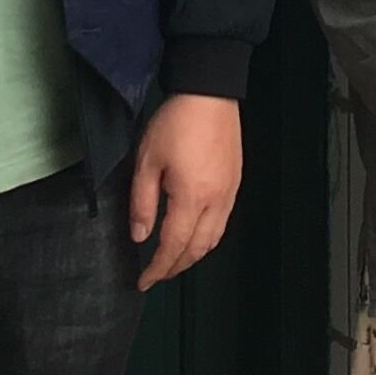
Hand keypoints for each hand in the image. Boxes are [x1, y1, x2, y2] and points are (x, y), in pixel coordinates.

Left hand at [131, 94, 242, 288]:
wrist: (210, 93)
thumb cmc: (175, 123)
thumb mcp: (147, 161)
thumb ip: (142, 202)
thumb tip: (140, 237)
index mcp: (191, 198)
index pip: (173, 246)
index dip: (157, 268)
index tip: (143, 282)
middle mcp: (215, 202)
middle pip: (197, 249)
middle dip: (176, 267)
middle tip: (156, 275)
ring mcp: (229, 193)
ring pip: (213, 239)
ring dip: (193, 256)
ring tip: (174, 261)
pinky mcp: (235, 183)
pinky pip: (222, 223)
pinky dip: (207, 239)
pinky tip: (195, 235)